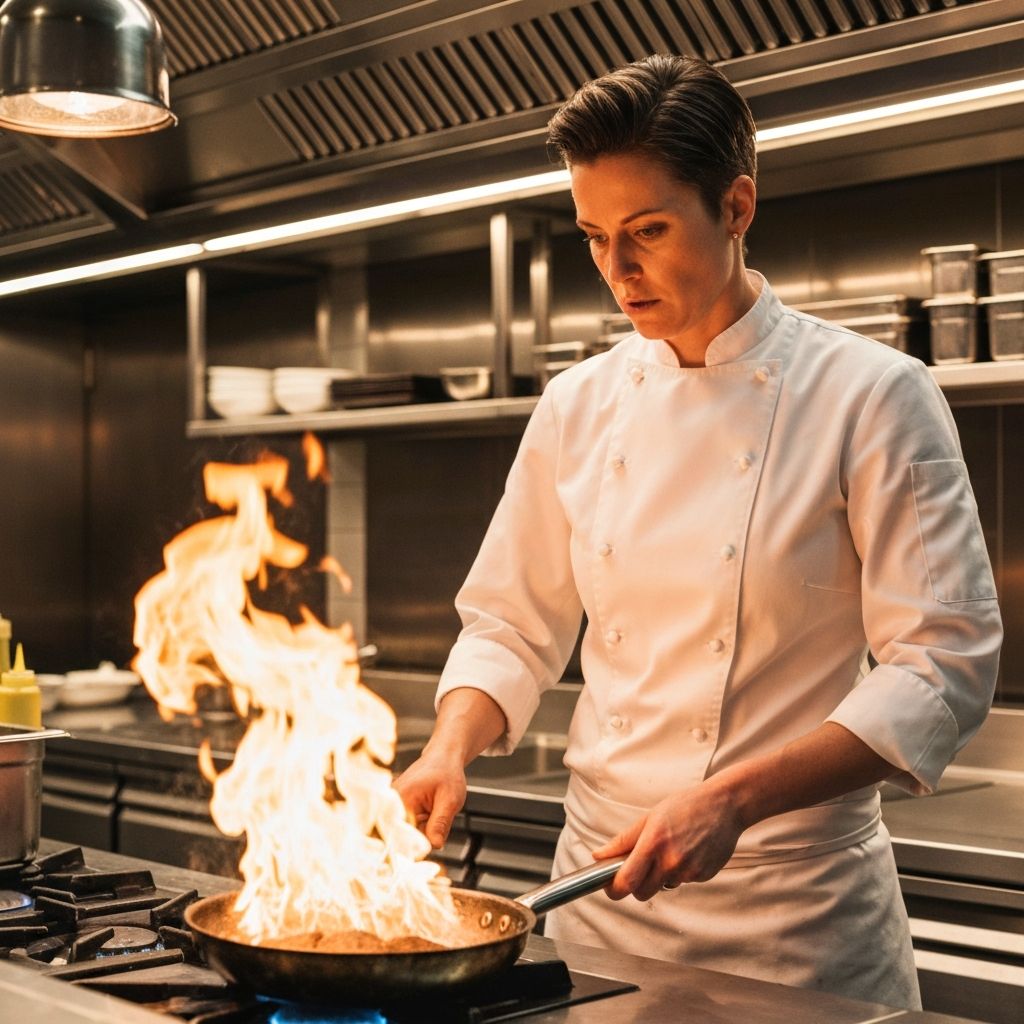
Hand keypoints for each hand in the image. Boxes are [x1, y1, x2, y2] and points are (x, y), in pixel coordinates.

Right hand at [394, 751, 466, 849]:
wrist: (443, 759)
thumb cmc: (446, 773)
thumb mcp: (450, 800)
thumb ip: (440, 823)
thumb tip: (434, 846)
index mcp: (401, 799)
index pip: (402, 836)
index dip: (415, 848)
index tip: (426, 851)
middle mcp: (392, 803)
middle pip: (405, 838)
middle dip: (423, 838)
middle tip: (436, 822)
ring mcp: (393, 807)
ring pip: (409, 835)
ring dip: (423, 832)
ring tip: (433, 812)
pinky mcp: (398, 810)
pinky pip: (409, 828)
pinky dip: (421, 827)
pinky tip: (428, 814)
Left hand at [591, 779, 743, 901]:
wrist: (724, 805)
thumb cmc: (685, 806)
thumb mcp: (650, 817)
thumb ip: (623, 840)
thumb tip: (598, 855)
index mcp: (654, 843)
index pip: (627, 881)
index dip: (614, 889)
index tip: (610, 886)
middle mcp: (671, 861)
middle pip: (643, 893)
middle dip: (637, 885)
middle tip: (639, 867)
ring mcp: (689, 871)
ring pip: (664, 886)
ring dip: (661, 876)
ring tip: (672, 848)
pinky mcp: (704, 876)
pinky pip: (683, 881)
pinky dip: (681, 871)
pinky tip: (689, 850)